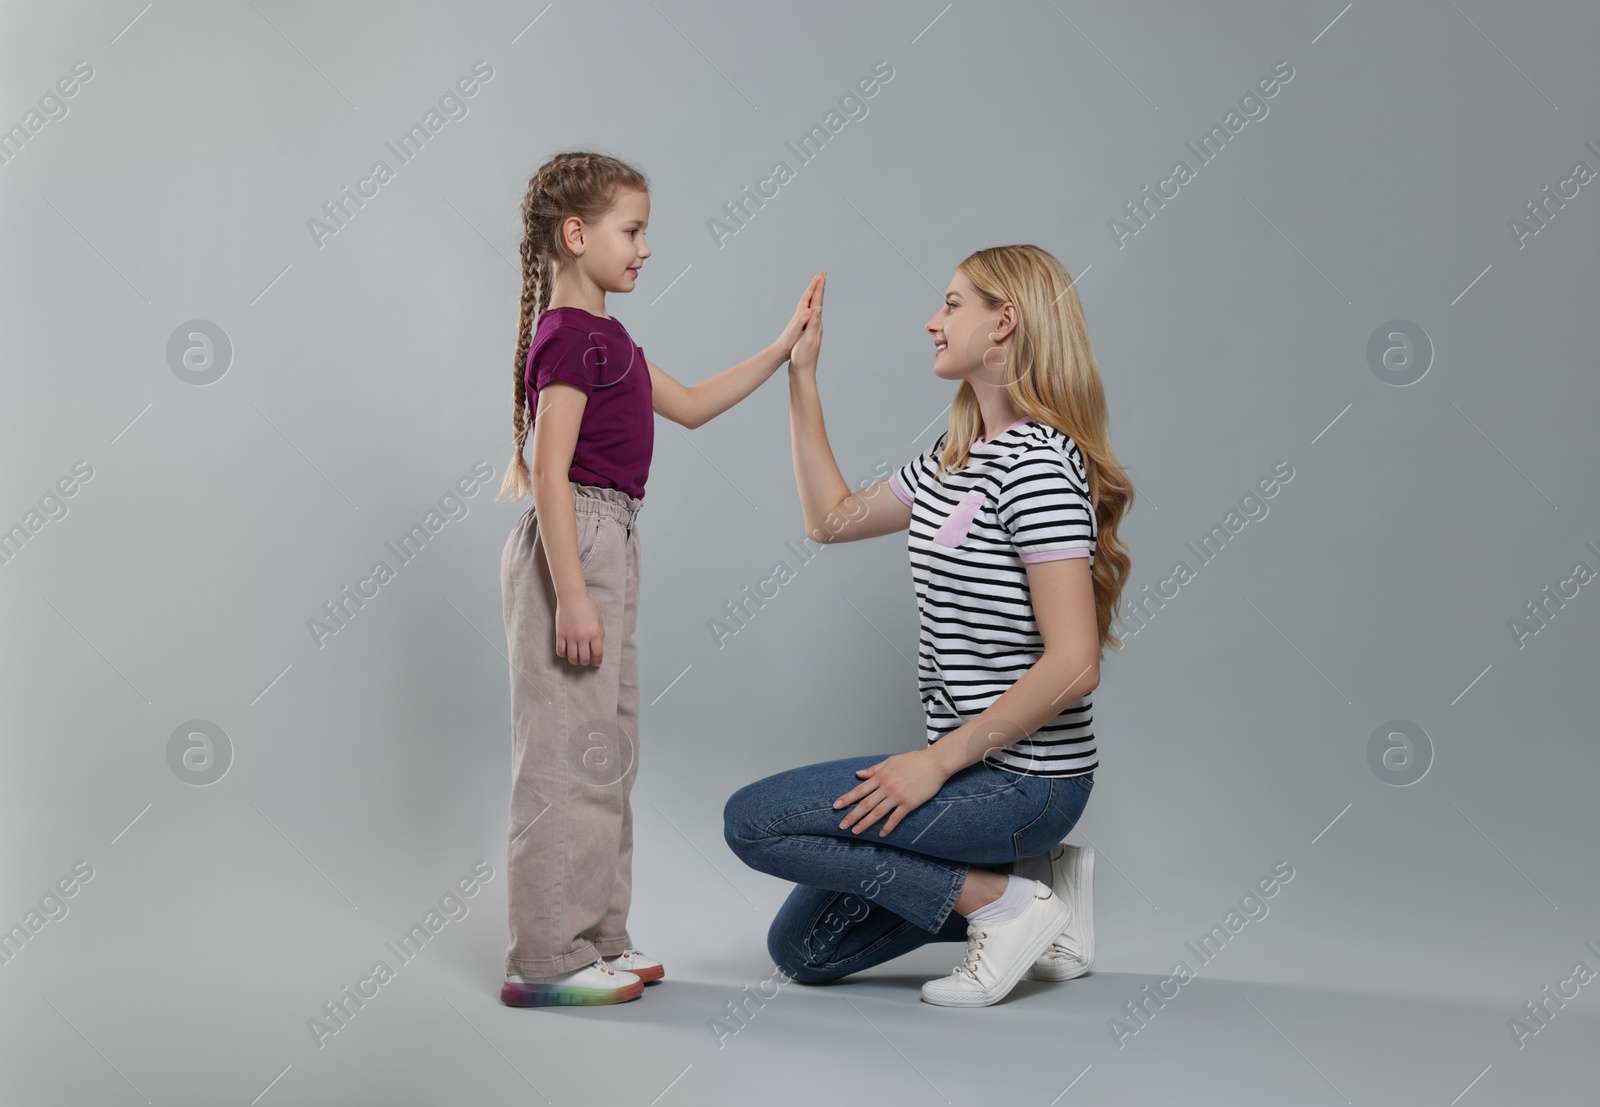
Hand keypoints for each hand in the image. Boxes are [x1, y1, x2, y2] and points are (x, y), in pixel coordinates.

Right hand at [555, 592, 603, 665]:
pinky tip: (566, 653)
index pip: (597, 654)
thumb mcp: (599, 620)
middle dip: (586, 662)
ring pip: (572, 658)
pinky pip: (560, 651)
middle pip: (584, 659)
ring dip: (575, 661)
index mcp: (595, 633)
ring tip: (576, 659)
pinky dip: (563, 655)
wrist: (572, 598)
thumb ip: (599, 634)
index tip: (596, 662)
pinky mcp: (560, 634)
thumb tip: (598, 648)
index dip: (597, 661)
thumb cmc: (587, 607)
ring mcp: (571, 636)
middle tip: (586, 661)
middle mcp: (583, 637)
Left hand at [769, 271, 823, 365]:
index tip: (822, 275)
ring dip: (814, 291)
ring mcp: (801, 317)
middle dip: (816, 284)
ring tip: (818, 283)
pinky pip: (808, 307)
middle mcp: (801, 313)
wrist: (780, 351)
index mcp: (801, 314)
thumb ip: (803, 320)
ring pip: (809, 300)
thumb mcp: (796, 332)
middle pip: (809, 295)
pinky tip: (813, 303)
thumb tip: (811, 309)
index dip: (816, 285)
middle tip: (822, 273)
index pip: (810, 296)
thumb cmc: (788, 343)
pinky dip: (812, 302)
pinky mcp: (801, 322)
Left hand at [833, 748, 948, 836]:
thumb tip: (858, 774)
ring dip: (865, 823)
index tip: (836, 806)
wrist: (935, 763)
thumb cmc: (914, 760)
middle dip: (852, 815)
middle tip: (841, 825)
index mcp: (881, 776)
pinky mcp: (909, 803)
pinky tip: (881, 834)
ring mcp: (898, 796)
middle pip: (865, 803)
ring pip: (878, 812)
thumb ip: (874, 769)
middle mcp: (887, 787)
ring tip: (856, 831)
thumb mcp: (891, 761)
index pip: (860, 790)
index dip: (847, 798)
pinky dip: (888, 826)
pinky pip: (896, 817)